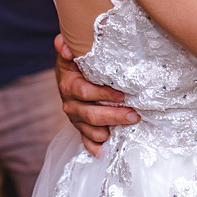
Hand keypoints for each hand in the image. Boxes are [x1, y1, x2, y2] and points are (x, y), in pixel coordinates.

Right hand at [54, 34, 138, 155]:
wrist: (67, 75)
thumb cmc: (75, 62)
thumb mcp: (71, 52)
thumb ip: (66, 47)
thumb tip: (63, 44)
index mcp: (69, 85)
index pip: (86, 93)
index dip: (103, 95)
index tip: (122, 94)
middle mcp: (70, 104)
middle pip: (91, 114)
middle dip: (114, 115)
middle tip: (134, 114)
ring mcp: (75, 118)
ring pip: (90, 129)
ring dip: (107, 131)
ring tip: (126, 129)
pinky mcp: (80, 127)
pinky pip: (85, 140)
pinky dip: (94, 147)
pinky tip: (104, 151)